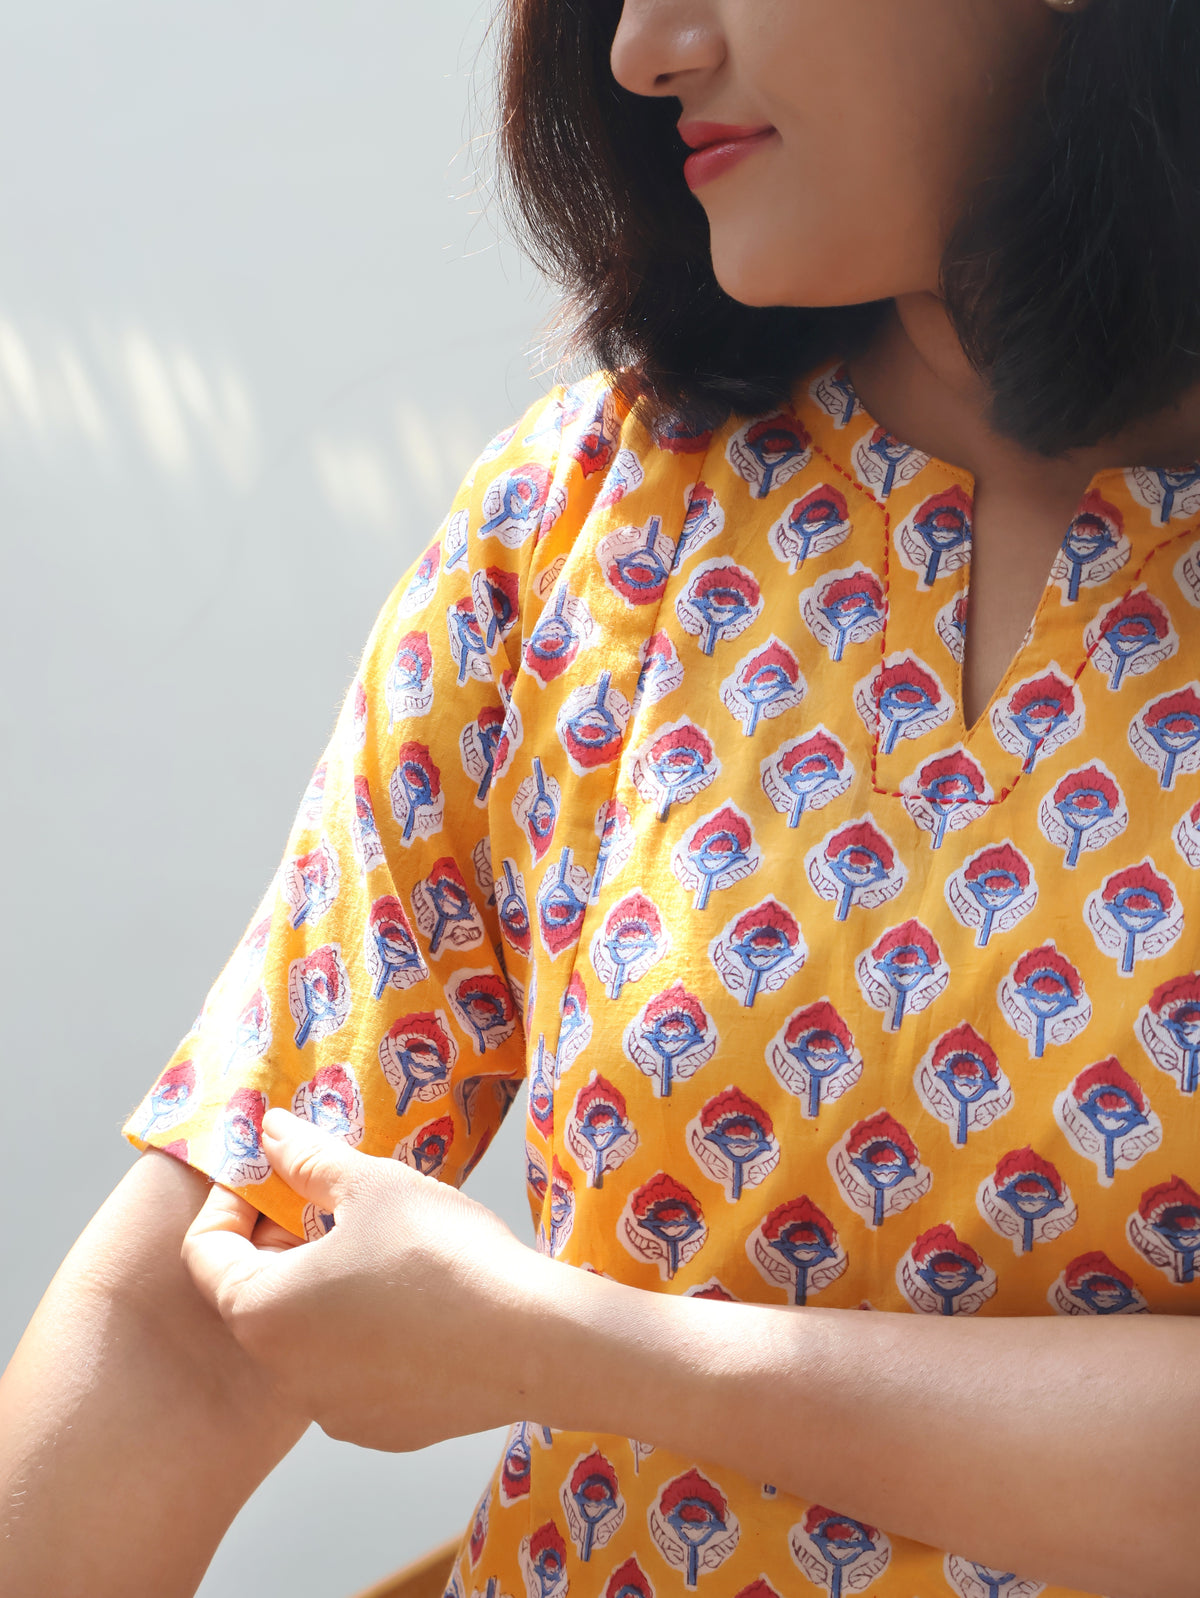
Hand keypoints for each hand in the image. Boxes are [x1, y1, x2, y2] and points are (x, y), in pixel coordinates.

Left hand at [181, 1109, 544, 1451]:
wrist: (530, 1340)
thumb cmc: (443, 1255)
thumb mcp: (371, 1186)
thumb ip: (309, 1158)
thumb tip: (269, 1130)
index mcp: (262, 1309)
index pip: (204, 1253)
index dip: (230, 1202)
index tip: (271, 1172)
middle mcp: (282, 1372)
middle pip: (257, 1296)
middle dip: (281, 1244)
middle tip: (329, 1202)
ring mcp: (331, 1411)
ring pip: (308, 1338)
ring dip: (324, 1292)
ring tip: (379, 1250)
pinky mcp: (381, 1429)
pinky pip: (353, 1374)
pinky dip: (366, 1338)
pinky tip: (416, 1304)